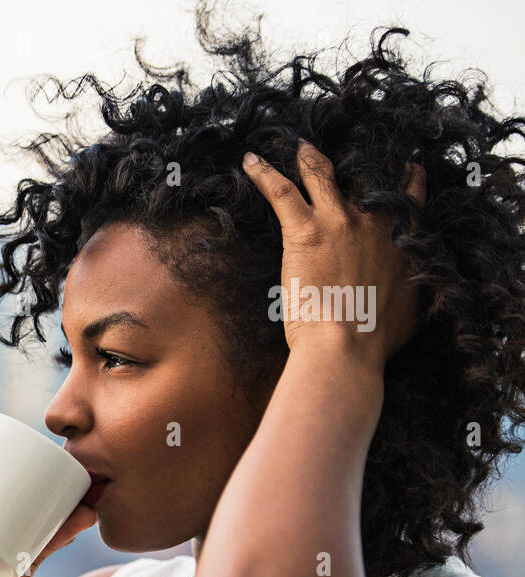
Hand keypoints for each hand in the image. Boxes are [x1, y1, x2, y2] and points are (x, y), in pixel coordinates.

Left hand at [242, 139, 425, 368]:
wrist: (346, 345)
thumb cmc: (376, 338)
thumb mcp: (412, 307)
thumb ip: (412, 285)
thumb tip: (411, 288)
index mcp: (403, 240)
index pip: (408, 195)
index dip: (404, 178)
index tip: (401, 168)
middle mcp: (375, 221)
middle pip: (368, 175)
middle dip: (359, 160)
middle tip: (349, 149)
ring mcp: (339, 222)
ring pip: (323, 175)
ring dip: (310, 157)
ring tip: (300, 145)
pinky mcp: (305, 231)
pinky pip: (282, 192)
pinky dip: (264, 174)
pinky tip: (250, 161)